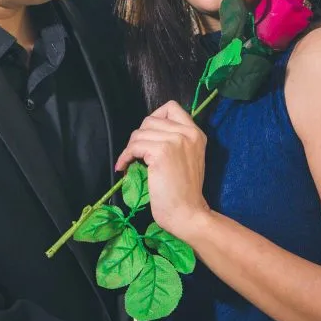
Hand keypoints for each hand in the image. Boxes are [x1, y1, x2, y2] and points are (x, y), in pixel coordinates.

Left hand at [114, 101, 209, 238]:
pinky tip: (124, 167)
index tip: (149, 137)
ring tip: (131, 162)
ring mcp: (175, 140)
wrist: (188, 213)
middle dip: (139, 136)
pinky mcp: (162, 152)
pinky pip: (134, 146)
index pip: (171, 107)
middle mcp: (188, 132)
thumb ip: (175, 141)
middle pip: (151, 119)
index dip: (155, 118)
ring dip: (131, 148)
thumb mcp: (187, 158)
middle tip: (137, 154)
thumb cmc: (184, 193)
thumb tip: (148, 133)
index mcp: (196, 133)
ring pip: (140, 132)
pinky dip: (125, 156)